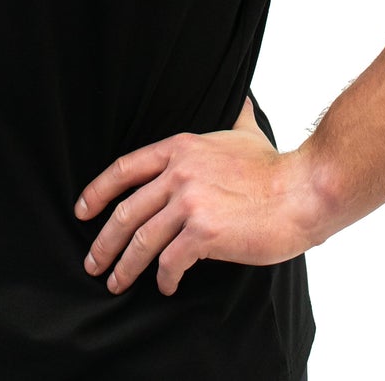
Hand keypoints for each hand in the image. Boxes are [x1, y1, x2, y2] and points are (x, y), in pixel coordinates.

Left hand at [75, 98, 321, 295]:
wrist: (302, 190)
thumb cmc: (276, 167)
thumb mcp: (246, 132)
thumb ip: (235, 117)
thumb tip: (241, 97)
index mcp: (180, 148)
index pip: (124, 169)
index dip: (97, 191)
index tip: (82, 212)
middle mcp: (178, 172)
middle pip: (126, 210)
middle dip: (104, 242)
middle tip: (93, 263)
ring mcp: (189, 201)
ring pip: (142, 239)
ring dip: (125, 266)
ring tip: (117, 282)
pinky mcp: (204, 231)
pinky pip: (170, 261)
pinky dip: (164, 278)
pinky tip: (166, 286)